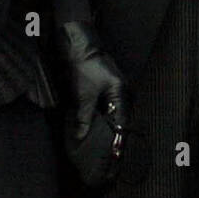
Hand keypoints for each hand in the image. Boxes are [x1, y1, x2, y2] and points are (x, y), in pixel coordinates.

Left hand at [59, 21, 129, 143]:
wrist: (76, 48)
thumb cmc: (85, 68)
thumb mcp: (84, 96)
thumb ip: (84, 117)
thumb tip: (81, 135)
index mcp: (121, 91)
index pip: (122, 119)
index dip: (117, 134)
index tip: (113, 150)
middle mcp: (120, 89)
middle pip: (117, 115)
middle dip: (110, 129)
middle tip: (104, 145)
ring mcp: (111, 86)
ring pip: (109, 110)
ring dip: (102, 121)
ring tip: (96, 136)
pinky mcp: (101, 85)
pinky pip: (102, 103)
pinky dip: (97, 112)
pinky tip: (89, 121)